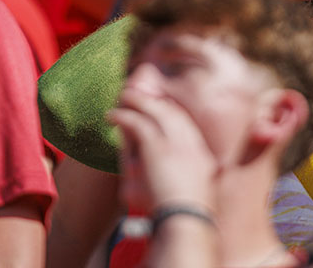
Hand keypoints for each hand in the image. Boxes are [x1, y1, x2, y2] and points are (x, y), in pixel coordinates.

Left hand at [108, 88, 217, 212]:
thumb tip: (165, 167)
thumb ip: (179, 175)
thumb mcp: (190, 192)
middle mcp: (189, 142)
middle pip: (171, 112)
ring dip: (138, 102)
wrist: (185, 218)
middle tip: (139, 95)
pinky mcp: (155, 145)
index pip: (185, 123)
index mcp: (200, 153)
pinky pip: (136, 122)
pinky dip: (123, 116)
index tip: (160, 107)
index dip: (170, 112)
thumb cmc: (185, 214)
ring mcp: (174, 141)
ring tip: (124, 97)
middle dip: (154, 101)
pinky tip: (112, 115)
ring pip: (155, 111)